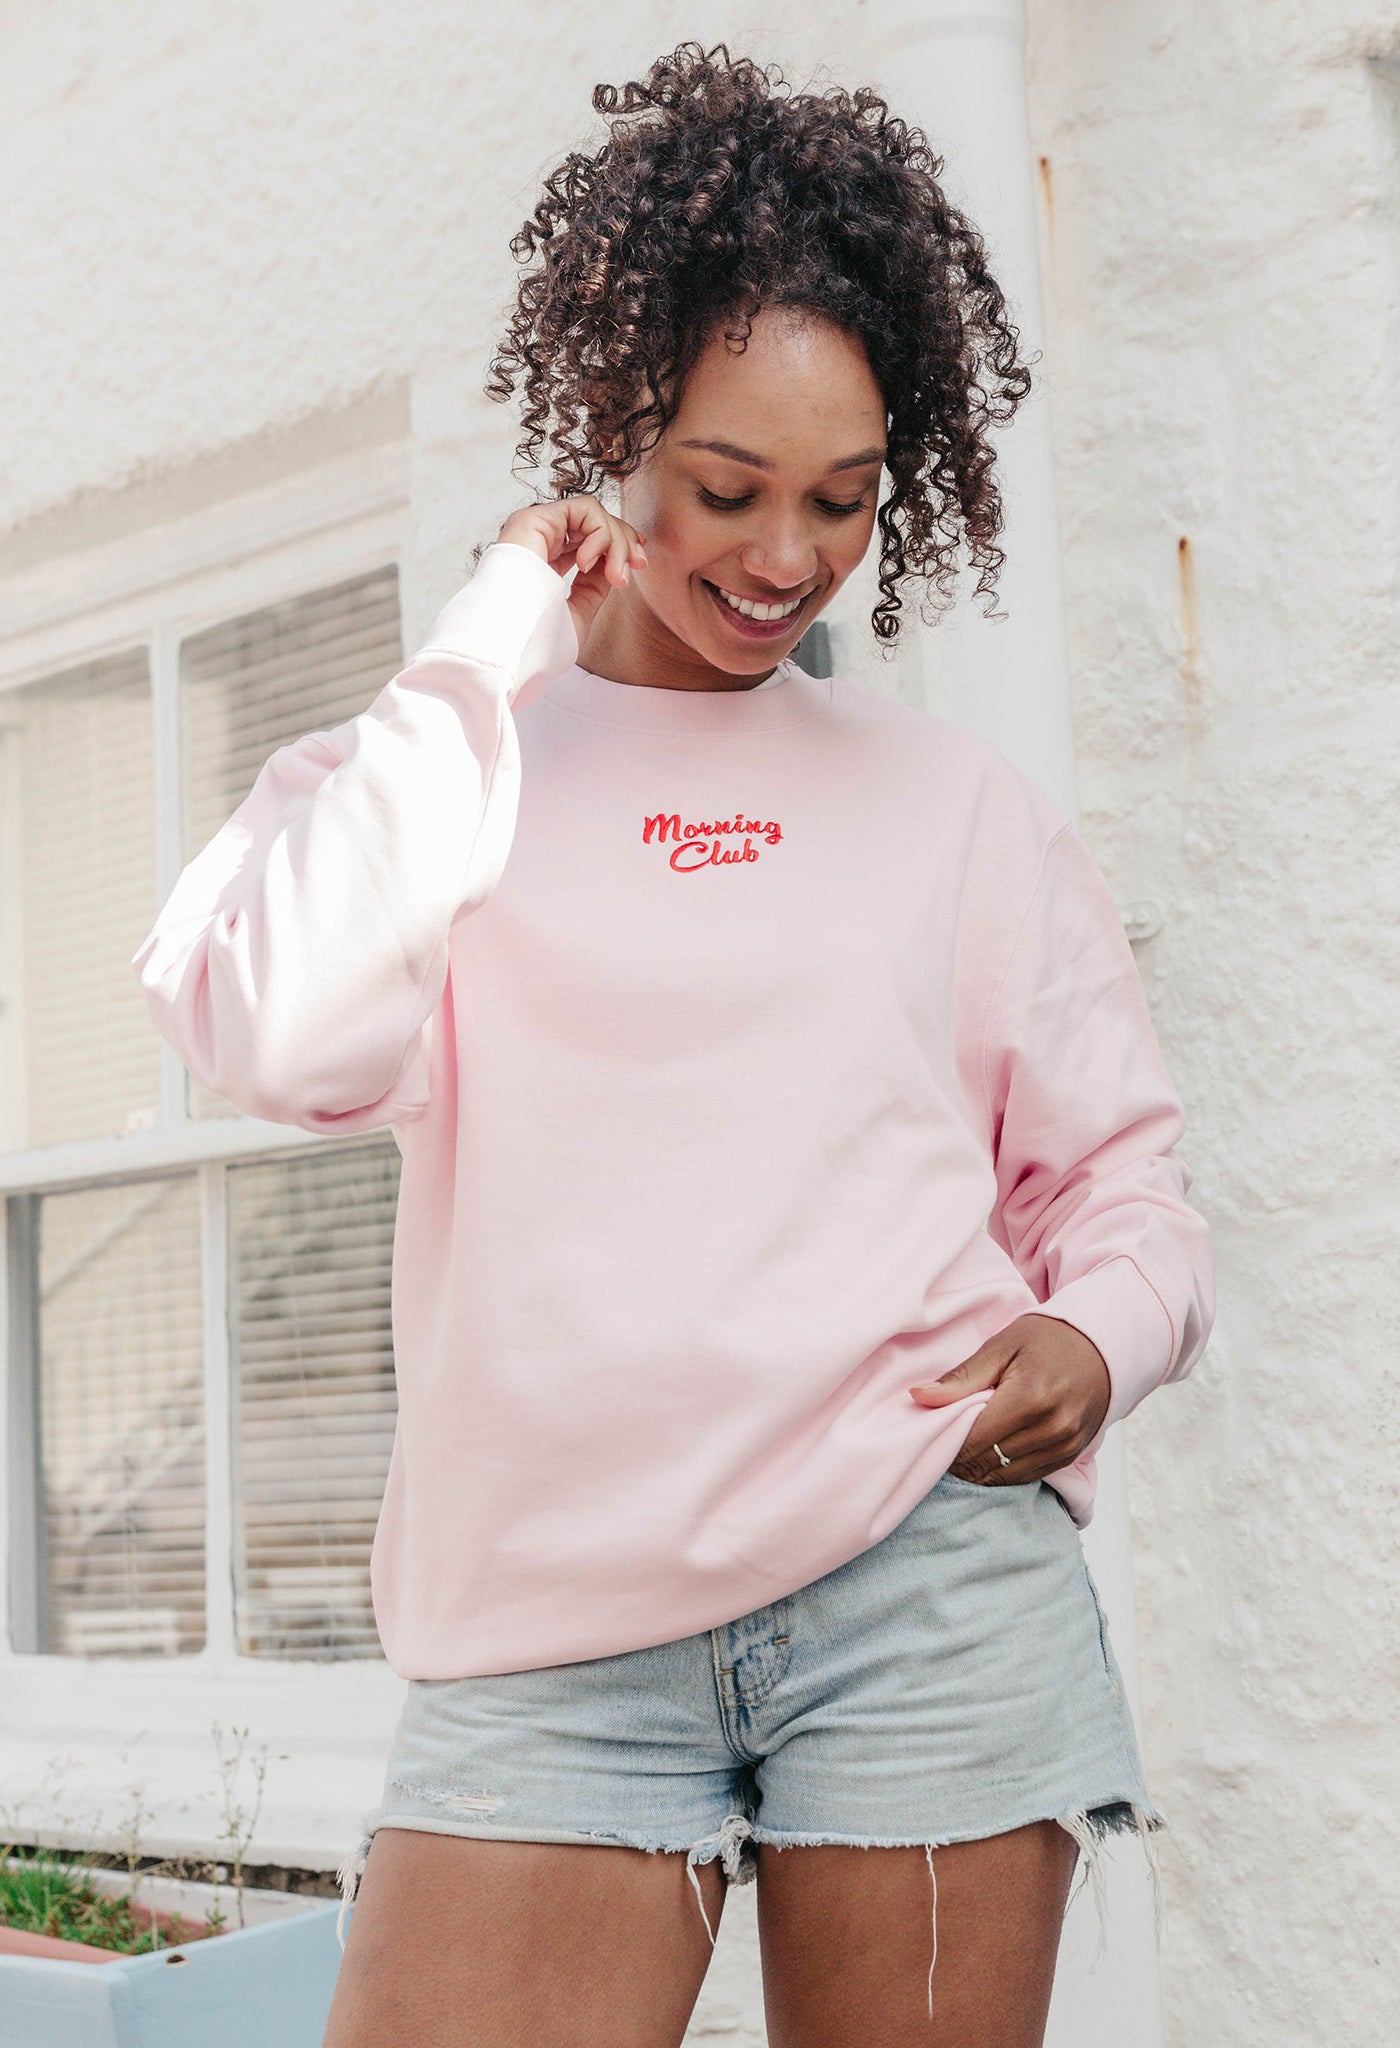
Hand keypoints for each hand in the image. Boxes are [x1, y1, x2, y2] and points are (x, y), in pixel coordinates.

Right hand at [497, 495, 647, 644]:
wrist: (514, 644)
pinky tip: (588, 563)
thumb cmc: (539, 640)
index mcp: (546, 564)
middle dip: (625, 541)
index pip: (587, 540)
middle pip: (594, 524)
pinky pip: (584, 509)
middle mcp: (540, 542)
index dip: (619, 543)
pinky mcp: (534, 518)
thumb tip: (614, 562)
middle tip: (638, 566)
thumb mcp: (579, 612)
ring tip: (616, 576)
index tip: (640, 562)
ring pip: (593, 515)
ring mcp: (536, 529)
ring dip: (616, 542)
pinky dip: (599, 532)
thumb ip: (595, 586)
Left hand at [908, 1313, 1111, 1485]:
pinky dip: (1003, 1470)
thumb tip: (918, 1397)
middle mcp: (1052, 1428)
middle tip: (942, 1442)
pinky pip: (1027, 1476)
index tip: (931, 1433)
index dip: (946, 1442)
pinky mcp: (1071, 1455)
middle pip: (987, 1461)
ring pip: (1005, 1475)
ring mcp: (1065, 1445)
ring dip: (980, 1467)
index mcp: (1030, 1398)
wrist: (1103, 1344)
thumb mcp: (1002, 1346)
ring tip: (964, 1448)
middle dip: (959, 1458)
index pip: (973, 1439)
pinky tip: (990, 1454)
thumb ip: (960, 1378)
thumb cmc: (1048, 1338)